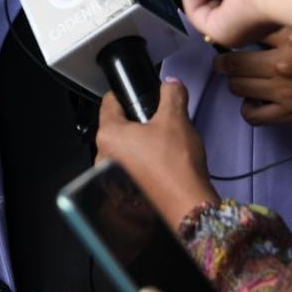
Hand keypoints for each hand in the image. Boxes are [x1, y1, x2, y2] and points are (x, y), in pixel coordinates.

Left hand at [95, 80, 217, 227]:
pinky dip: (141, 164)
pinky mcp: (123, 193)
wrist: (188, 206)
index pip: (108, 103)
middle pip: (116, 128)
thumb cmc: (176, 167)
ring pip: (123, 150)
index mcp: (108, 136)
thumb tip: (171, 85)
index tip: (131, 94)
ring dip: (139, 145)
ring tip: (161, 145)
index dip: (123, 94)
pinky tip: (160, 164)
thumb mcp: (176, 119)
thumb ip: (171, 94)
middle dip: (135, 123)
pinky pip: (128, 169)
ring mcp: (110, 178)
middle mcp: (102, 157)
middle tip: (155, 122)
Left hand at [213, 28, 291, 132]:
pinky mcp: (291, 115)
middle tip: (223, 61)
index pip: (248, 26)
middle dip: (224, 62)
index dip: (237, 29)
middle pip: (233, 60)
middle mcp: (284, 61)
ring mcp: (285, 90)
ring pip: (238, 87)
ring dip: (236, 84)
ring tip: (239, 81)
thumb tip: (278, 17)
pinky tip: (255, 104)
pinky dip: (249, 110)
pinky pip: (253, 116)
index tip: (233, 31)